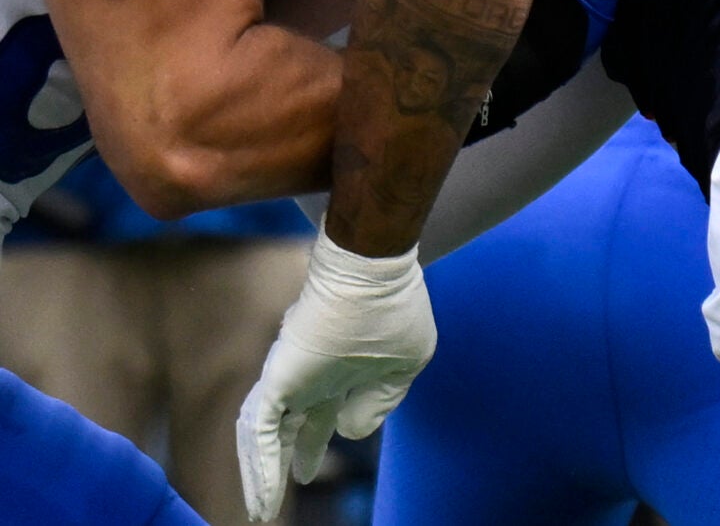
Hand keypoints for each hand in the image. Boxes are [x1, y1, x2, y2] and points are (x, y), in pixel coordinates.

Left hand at [237, 235, 436, 520]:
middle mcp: (316, 377)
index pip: (338, 409)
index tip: (348, 428)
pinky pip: (260, 434)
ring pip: (269, 437)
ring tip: (260, 512)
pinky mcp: (278, 381)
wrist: (371, 271)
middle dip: (299, 454)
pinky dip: (259, 468)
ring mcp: (293, 379)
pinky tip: (261, 498)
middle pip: (299, 426)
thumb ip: (381, 401)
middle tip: (297, 480)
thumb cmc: (394, 308)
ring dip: (264, 477)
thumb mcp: (408, 361)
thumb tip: (350, 432)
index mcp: (349, 370)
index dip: (347, 423)